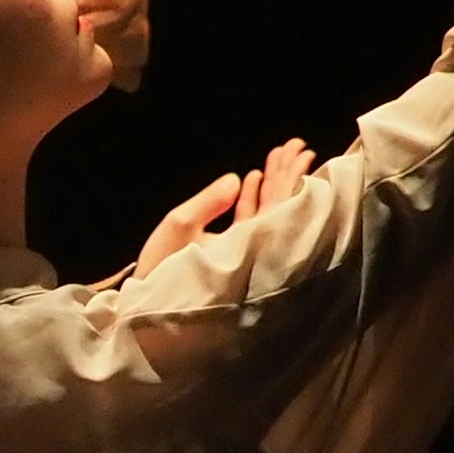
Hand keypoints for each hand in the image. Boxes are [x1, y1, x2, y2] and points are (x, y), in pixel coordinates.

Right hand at [136, 137, 316, 268]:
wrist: (152, 306)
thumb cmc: (163, 268)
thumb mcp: (180, 227)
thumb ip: (208, 202)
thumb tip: (236, 178)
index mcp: (248, 245)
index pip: (279, 206)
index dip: (290, 177)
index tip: (301, 152)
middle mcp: (255, 251)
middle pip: (280, 207)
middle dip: (287, 174)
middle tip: (297, 146)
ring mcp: (247, 253)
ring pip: (268, 213)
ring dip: (273, 183)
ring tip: (280, 156)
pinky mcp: (233, 254)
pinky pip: (252, 222)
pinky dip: (254, 199)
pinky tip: (251, 179)